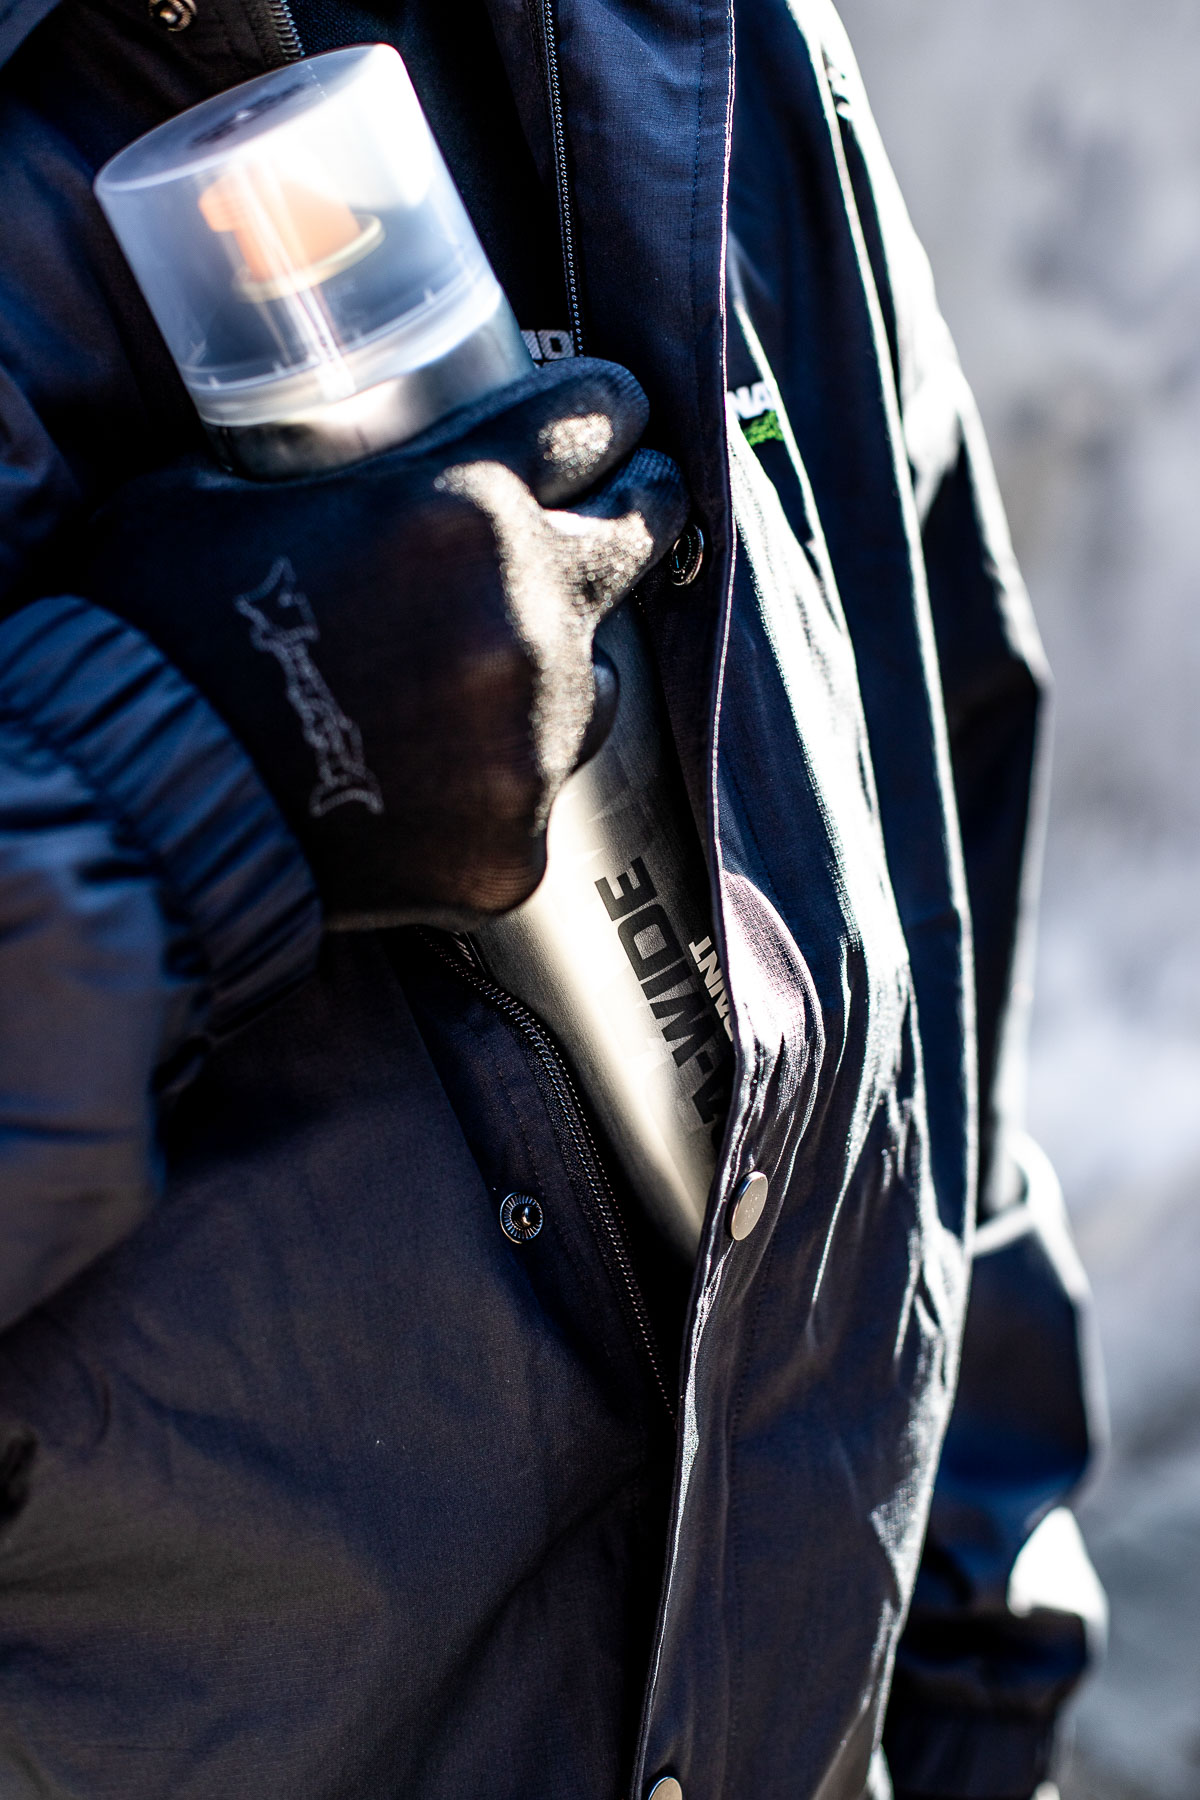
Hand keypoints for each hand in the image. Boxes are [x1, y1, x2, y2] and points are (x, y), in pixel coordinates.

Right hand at [83, 358, 687, 925]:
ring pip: (596, 681)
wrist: (141, 805)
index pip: (586, 424)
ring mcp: (530, 738)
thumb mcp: (217, 497)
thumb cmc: (156, 637)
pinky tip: (432, 780)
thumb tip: (341, 472)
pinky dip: (499, 781)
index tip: (624, 417)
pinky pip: (538, 793)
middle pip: (635, 536)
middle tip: (629, 508)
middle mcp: (522, 616)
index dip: (611, 411)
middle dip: (637, 510)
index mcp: (457, 505)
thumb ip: (318, 477)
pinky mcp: (518, 841)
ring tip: (478, 684)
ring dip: (557, 670)